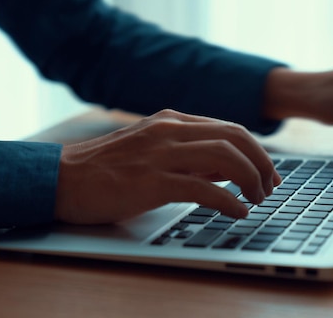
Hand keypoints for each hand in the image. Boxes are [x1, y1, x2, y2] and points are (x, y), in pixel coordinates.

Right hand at [54, 109, 280, 223]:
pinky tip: (238, 212)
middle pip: (234, 138)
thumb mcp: (151, 151)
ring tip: (258, 199)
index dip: (256, 150)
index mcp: (171, 122)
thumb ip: (187, 157)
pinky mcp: (151, 181)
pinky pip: (203, 189)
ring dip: (250, 179)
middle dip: (261, 162)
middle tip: (271, 186)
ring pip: (225, 158)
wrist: (61, 178)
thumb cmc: (104, 169)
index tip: (268, 172)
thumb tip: (226, 171)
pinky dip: (228, 201)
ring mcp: (160, 154)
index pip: (229, 128)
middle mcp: (169, 131)